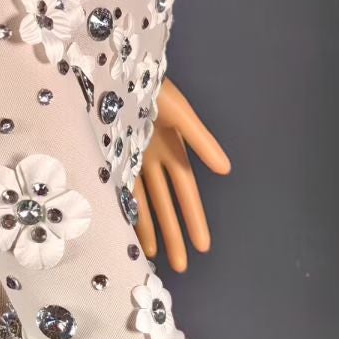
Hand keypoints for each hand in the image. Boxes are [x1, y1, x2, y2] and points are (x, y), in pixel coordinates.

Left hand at [133, 78, 230, 270]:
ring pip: (143, 203)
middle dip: (174, 235)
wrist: (117, 70)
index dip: (195, 219)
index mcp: (173, 150)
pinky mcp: (111, 156)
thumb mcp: (181, 114)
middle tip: (180, 267)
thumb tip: (226, 169)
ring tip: (153, 257)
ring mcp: (131, 160)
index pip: (187, 193)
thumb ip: (201, 141)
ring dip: (149, 229)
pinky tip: (123, 231)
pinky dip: (124, 209)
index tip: (204, 247)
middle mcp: (153, 161)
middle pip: (166, 205)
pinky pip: (118, 188)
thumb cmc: (153, 89)